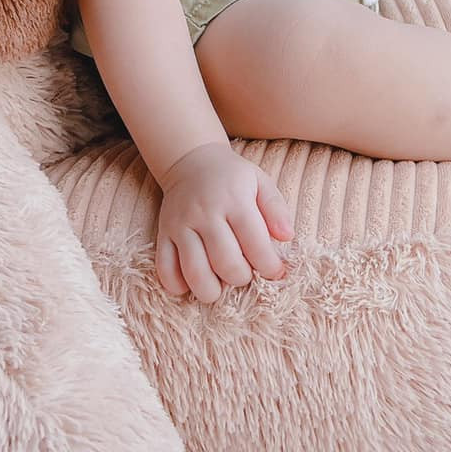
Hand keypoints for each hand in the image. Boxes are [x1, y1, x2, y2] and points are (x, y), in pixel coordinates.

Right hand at [154, 140, 293, 303]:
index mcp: (234, 200)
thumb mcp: (260, 182)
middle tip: (246, 273)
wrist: (190, 161)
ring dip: (212, 290)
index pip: (255, 244)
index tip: (276, 272)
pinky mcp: (163, 234)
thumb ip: (276, 209)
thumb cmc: (232, 177)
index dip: (270, 266)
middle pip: (226, 263)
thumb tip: (287, 237)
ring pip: (195, 273)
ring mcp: (181, 225)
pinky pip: (165, 270)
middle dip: (242, 278)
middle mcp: (206, 213)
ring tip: (221, 283)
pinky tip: (193, 281)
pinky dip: (179, 286)